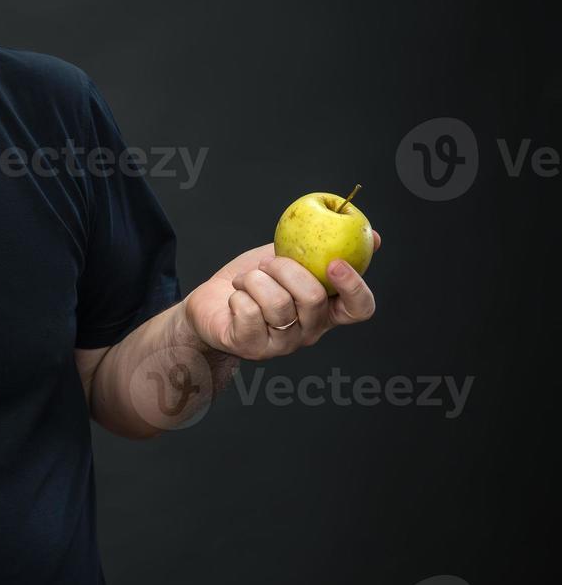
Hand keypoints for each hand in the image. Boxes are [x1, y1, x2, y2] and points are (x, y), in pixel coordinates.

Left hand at [182, 231, 380, 360]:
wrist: (210, 302)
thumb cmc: (254, 280)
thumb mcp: (289, 258)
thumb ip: (323, 250)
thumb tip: (375, 237)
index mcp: (325, 309)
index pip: (359, 309)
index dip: (353, 287)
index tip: (334, 262)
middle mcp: (309, 331)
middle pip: (313, 298)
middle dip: (285, 268)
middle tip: (266, 264)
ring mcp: (281, 344)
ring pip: (278, 303)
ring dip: (255, 280)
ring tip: (245, 280)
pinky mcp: (251, 347)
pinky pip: (249, 312)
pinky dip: (238, 294)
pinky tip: (235, 297)